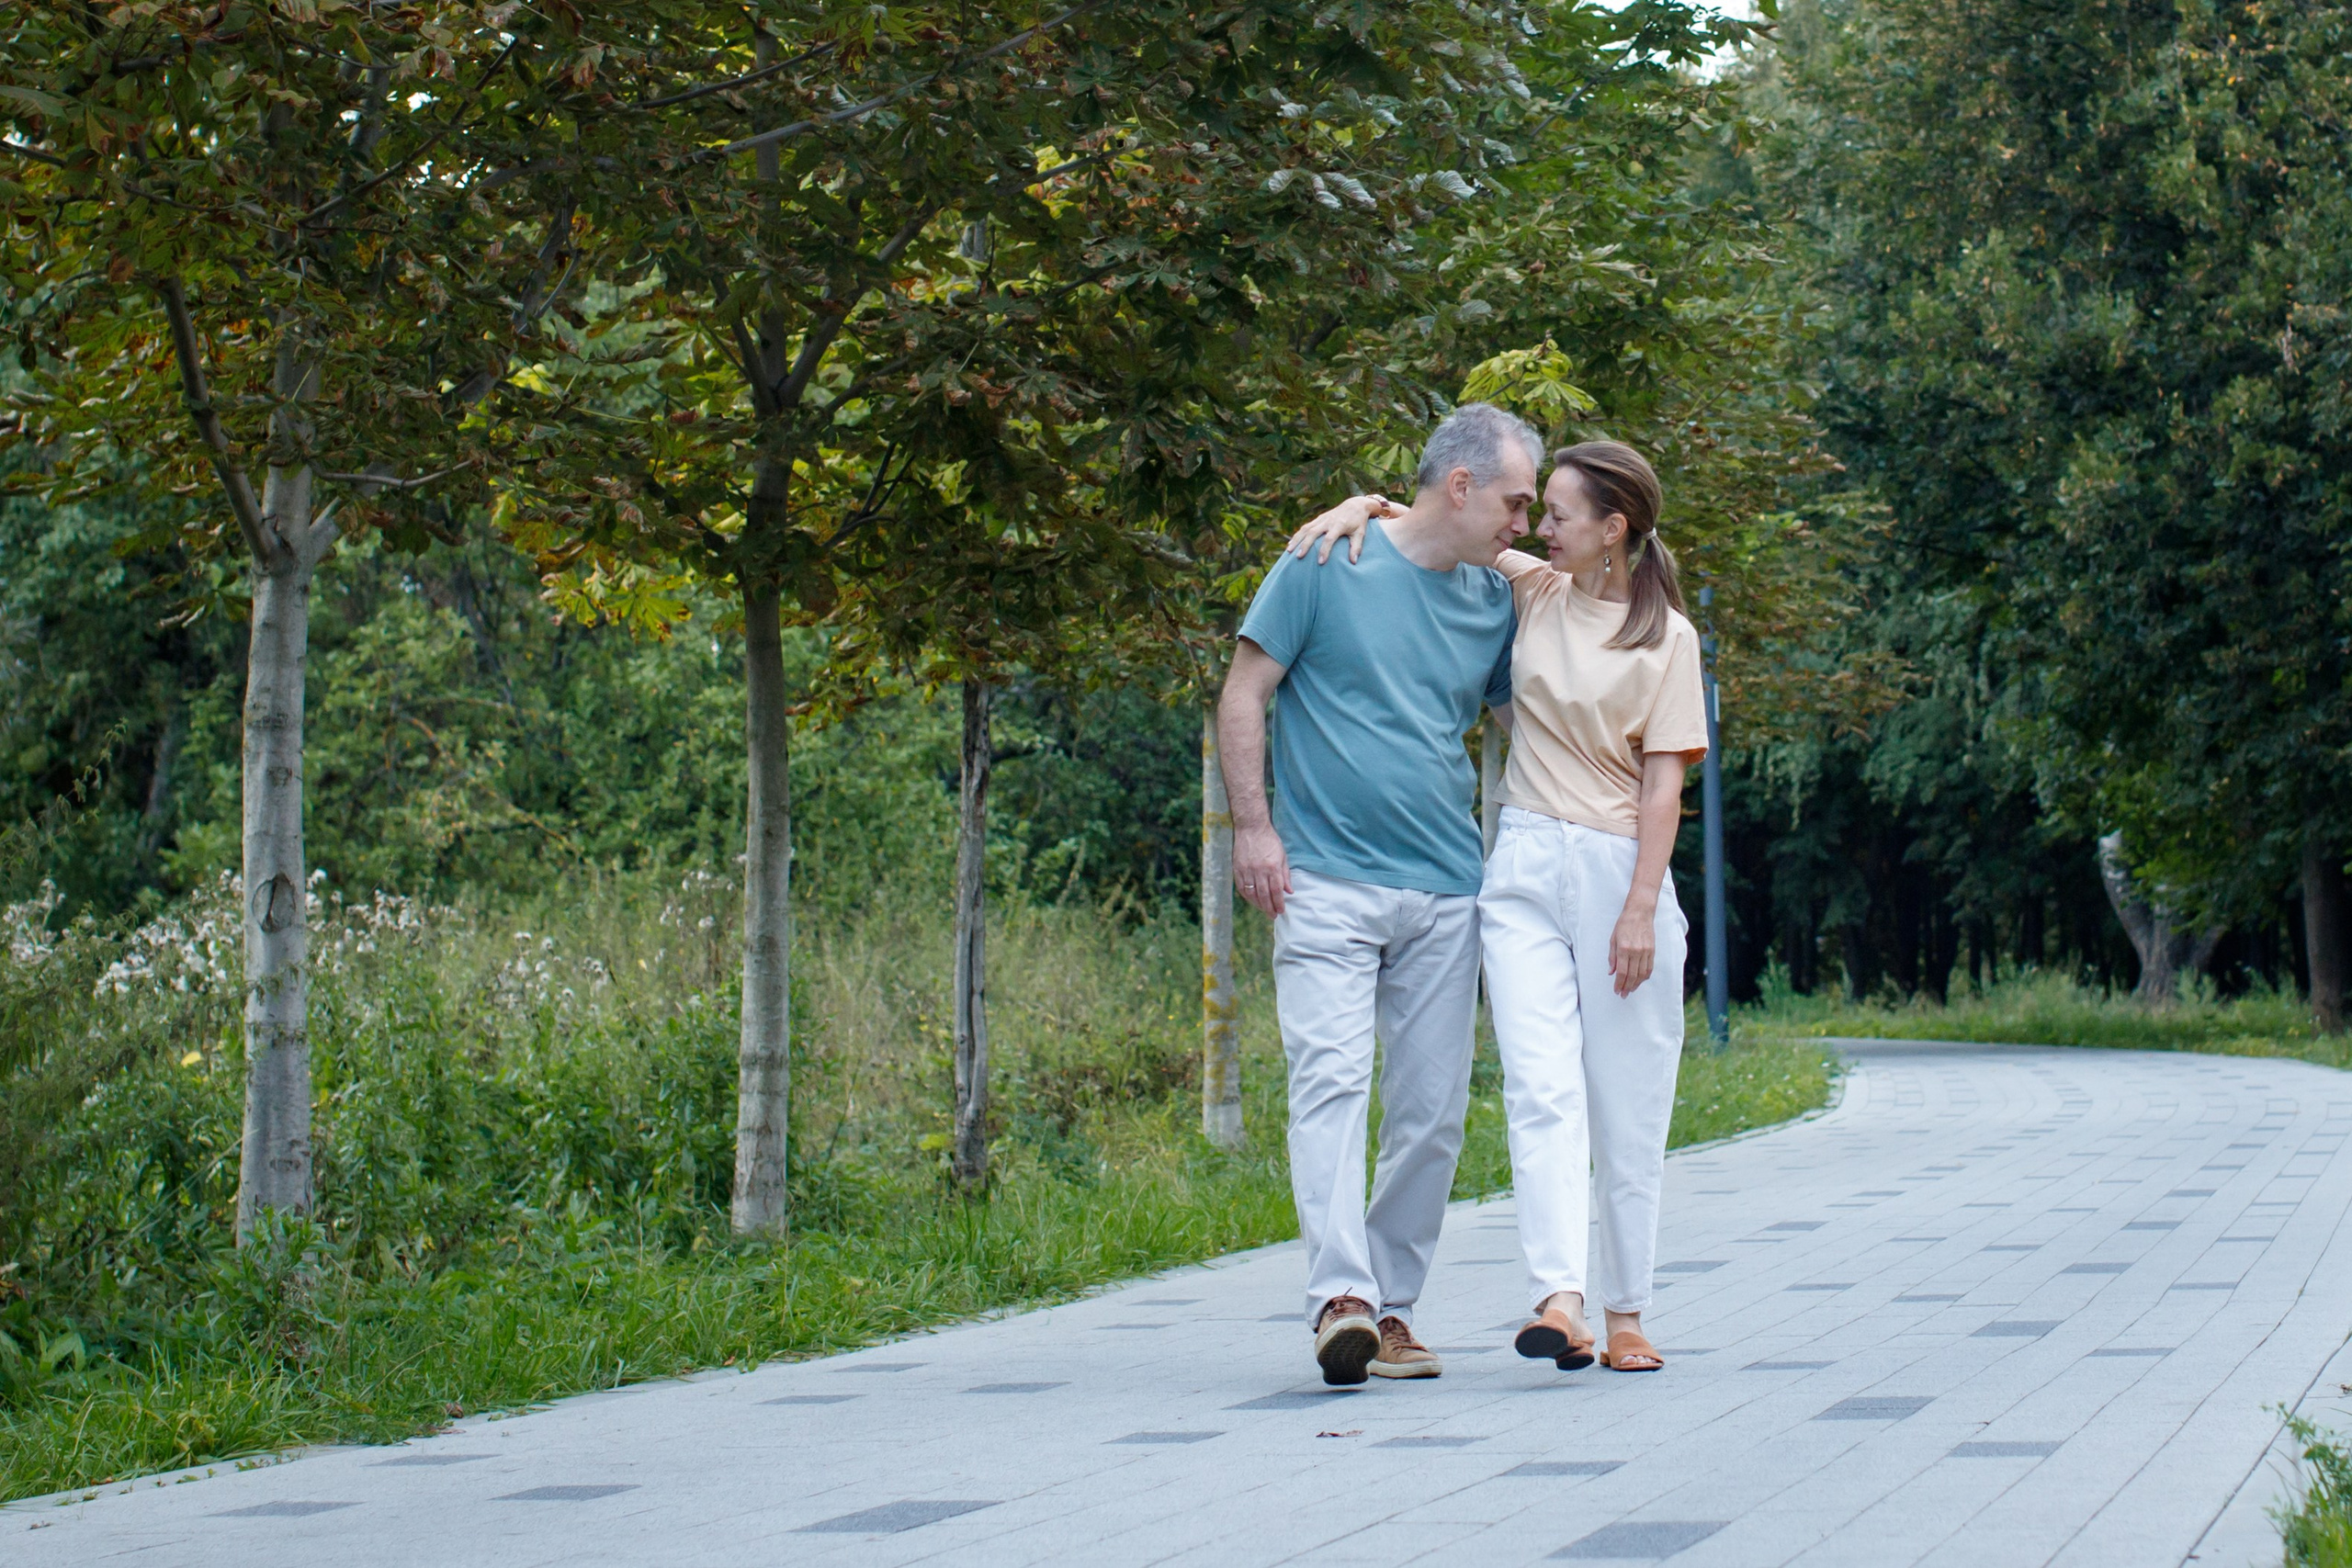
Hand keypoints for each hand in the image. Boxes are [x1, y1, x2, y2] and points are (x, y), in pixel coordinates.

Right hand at [1234, 824, 1292, 916]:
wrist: (1251, 828)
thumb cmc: (1269, 841)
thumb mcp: (1283, 856)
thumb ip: (1285, 875)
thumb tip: (1289, 891)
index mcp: (1272, 867)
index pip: (1276, 891)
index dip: (1279, 903)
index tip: (1281, 911)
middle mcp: (1259, 870)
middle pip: (1264, 895)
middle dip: (1269, 908)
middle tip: (1273, 915)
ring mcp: (1247, 870)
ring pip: (1252, 894)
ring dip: (1258, 904)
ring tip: (1264, 910)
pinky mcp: (1237, 868)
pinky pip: (1242, 887)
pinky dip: (1247, 896)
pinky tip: (1252, 900)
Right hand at [1285, 494, 1401, 563]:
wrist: (1355, 504)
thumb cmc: (1359, 522)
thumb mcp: (1360, 534)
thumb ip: (1356, 547)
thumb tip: (1353, 562)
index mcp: (1339, 525)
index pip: (1329, 538)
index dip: (1325, 550)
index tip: (1320, 562)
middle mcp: (1328, 521)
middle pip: (1313, 532)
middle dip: (1305, 545)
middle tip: (1299, 557)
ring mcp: (1322, 518)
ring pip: (1306, 528)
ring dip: (1297, 539)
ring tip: (1289, 551)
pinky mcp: (1318, 518)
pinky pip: (1305, 527)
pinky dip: (1298, 535)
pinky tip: (1291, 544)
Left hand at [1608, 898, 1656, 996]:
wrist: (1640, 913)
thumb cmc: (1624, 924)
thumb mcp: (1613, 939)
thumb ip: (1612, 957)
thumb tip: (1611, 972)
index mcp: (1623, 949)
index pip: (1621, 972)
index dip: (1619, 983)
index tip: (1617, 991)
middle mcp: (1635, 952)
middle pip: (1632, 975)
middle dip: (1627, 987)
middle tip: (1623, 995)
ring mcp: (1645, 952)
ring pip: (1642, 974)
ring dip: (1636, 984)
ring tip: (1630, 990)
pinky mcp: (1652, 951)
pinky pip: (1649, 968)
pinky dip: (1645, 977)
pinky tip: (1640, 981)